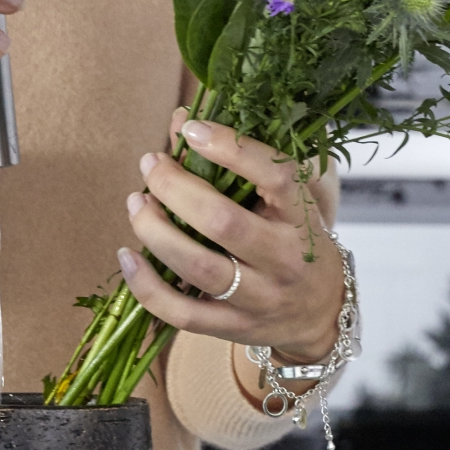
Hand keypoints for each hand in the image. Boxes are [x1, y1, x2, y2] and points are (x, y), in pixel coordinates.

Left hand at [115, 113, 343, 368]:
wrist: (321, 313)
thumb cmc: (297, 242)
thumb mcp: (285, 201)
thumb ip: (239, 162)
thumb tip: (181, 121)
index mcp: (303, 218)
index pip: (275, 176)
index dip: (230, 148)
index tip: (192, 129)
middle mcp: (284, 259)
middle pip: (223, 223)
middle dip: (175, 188)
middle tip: (151, 165)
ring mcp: (258, 298)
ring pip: (197, 267)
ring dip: (155, 231)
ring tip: (136, 203)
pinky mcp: (232, 327)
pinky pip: (181, 312)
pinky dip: (146, 286)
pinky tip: (128, 256)